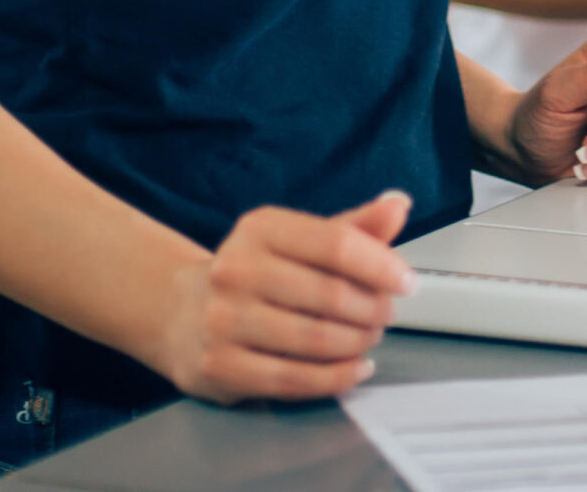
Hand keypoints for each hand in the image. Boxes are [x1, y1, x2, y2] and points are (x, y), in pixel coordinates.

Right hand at [156, 192, 414, 403]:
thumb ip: (353, 227)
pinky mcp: (220, 366)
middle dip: (373, 309)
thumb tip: (398, 205)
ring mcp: (223, 320)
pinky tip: (355, 368)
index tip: (406, 282)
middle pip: (331, 295)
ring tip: (368, 337)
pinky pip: (294, 380)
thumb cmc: (255, 274)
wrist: (180, 313)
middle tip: (386, 314)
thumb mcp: (299, 239)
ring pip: (316, 340)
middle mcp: (236, 270)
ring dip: (358, 343)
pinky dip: (337, 378)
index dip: (381, 265)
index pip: (335, 243)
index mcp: (260, 229)